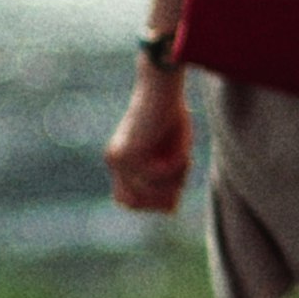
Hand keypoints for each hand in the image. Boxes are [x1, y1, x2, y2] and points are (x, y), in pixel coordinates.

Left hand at [106, 62, 192, 213]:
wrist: (162, 87)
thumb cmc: (170, 115)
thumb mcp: (172, 155)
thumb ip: (167, 181)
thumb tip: (169, 211)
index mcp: (120, 162)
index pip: (127, 200)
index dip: (151, 202)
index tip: (174, 191)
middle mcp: (114, 162)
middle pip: (133, 203)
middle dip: (160, 197)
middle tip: (180, 178)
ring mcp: (119, 159)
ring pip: (146, 192)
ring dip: (172, 181)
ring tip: (184, 160)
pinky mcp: (128, 153)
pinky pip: (156, 177)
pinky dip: (175, 169)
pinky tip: (183, 153)